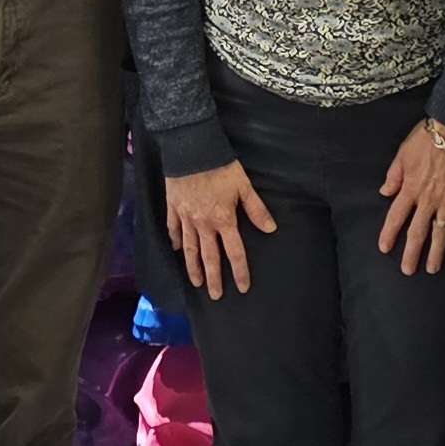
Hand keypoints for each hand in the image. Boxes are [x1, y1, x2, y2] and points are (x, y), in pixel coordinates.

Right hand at [163, 161, 275, 299]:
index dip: (240, 271)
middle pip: (209, 257)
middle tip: (215, 296)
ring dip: (193, 266)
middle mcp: (204, 224)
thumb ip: (257, 209)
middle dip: (214, 278)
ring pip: (189, 248)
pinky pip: (173, 228)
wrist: (191, 149)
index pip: (234, 252)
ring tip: (196, 281)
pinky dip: (174, 240)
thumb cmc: (221, 166)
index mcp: (224, 220)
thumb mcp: (244, 186)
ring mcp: (186, 217)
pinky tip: (175, 249)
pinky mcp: (173, 207)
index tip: (242, 287)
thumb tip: (270, 228)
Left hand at [377, 121, 444, 276]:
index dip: (389, 234)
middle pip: (418, 231)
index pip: (396, 216)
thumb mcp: (402, 155)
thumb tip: (385, 192)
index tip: (385, 249)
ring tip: (433, 267)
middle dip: (412, 253)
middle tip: (407, 270)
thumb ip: (394, 176)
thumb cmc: (426, 139)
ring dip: (436, 251)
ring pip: (442, 231)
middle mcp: (429, 200)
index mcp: (411, 189)